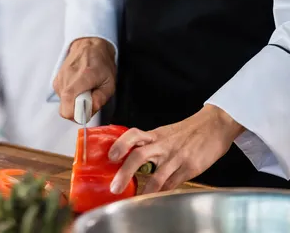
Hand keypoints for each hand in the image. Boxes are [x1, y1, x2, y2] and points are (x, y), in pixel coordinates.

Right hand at [53, 37, 116, 119]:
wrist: (89, 45)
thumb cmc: (101, 63)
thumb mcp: (109, 83)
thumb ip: (100, 99)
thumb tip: (88, 112)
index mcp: (81, 78)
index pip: (68, 108)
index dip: (78, 115)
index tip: (88, 109)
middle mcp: (66, 79)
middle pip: (65, 109)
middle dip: (78, 110)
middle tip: (89, 99)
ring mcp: (59, 79)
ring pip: (64, 104)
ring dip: (75, 102)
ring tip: (85, 90)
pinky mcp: (56, 81)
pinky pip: (62, 97)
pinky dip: (71, 96)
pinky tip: (79, 86)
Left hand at [108, 105, 244, 193]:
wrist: (214, 125)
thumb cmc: (189, 131)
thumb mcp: (166, 133)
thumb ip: (151, 144)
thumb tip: (132, 157)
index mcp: (156, 135)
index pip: (134, 135)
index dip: (121, 144)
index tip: (111, 156)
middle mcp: (163, 145)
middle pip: (139, 156)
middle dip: (125, 173)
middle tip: (115, 186)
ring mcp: (176, 157)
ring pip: (157, 177)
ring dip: (144, 191)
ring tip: (135, 200)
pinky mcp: (189, 168)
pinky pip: (172, 184)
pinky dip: (163, 193)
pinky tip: (157, 198)